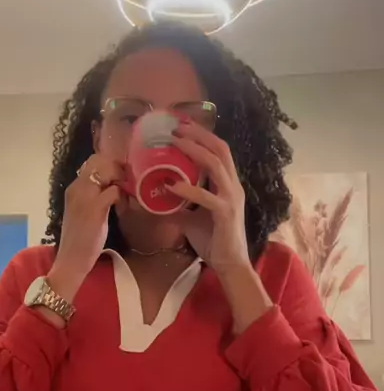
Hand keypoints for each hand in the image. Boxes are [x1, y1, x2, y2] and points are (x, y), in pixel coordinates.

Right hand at [48, 155, 122, 300]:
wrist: (72, 260)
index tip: (122, 175)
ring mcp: (85, 196)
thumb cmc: (80, 239)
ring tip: (125, 194)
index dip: (110, 164)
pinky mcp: (94, 208)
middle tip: (127, 182)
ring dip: (120, 179)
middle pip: (99, 161)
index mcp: (74, 187)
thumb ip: (95, 197)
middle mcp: (77, 187)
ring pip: (106, 171)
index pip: (92, 162)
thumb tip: (112, 187)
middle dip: (117, 167)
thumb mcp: (86, 212)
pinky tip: (123, 208)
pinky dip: (122, 196)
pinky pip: (114, 191)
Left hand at [169, 121, 250, 276]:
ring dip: (194, 151)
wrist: (230, 264)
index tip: (183, 126)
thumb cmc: (214, 241)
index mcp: (228, 185)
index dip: (203, 136)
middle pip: (220, 149)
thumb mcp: (192, 220)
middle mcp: (233, 186)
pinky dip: (187, 189)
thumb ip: (179, 208)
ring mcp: (231, 198)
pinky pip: (205, 196)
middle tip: (176, 127)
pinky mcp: (225, 213)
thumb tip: (157, 201)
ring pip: (215, 165)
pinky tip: (171, 185)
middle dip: (198, 135)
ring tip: (174, 143)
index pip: (219, 151)